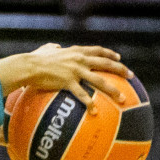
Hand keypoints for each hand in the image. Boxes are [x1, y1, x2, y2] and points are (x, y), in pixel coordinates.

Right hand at [0, 43, 133, 104]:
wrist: (28, 66)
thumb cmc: (34, 58)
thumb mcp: (46, 49)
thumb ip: (53, 47)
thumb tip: (55, 46)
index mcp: (76, 51)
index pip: (98, 51)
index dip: (110, 54)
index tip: (119, 57)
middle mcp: (79, 59)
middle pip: (105, 64)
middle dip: (120, 69)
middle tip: (131, 76)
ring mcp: (75, 71)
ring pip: (99, 80)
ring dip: (113, 90)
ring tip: (123, 99)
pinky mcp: (68, 82)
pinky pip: (82, 95)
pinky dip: (90, 103)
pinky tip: (95, 112)